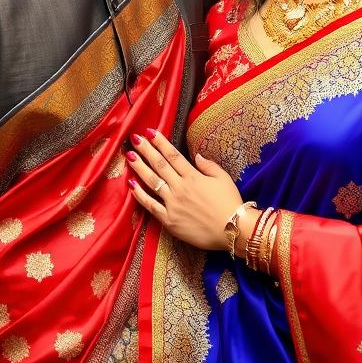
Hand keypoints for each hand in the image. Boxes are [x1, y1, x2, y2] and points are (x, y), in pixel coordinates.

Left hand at [126, 128, 241, 250]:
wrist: (232, 230)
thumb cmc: (230, 203)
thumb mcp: (224, 179)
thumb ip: (209, 166)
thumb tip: (196, 156)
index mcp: (193, 176)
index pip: (173, 155)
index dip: (160, 142)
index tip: (150, 132)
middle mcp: (180, 187)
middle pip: (159, 165)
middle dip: (146, 150)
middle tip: (134, 139)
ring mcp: (173, 204)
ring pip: (152, 181)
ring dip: (139, 168)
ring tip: (129, 156)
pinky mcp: (169, 220)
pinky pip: (151, 205)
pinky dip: (140, 195)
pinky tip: (131, 185)